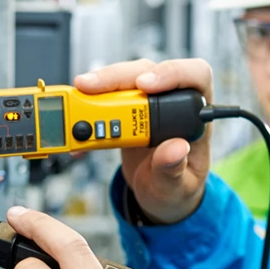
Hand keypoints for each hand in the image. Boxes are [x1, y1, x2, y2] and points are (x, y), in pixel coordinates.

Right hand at [74, 58, 213, 224]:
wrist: (161, 197)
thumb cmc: (178, 187)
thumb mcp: (179, 186)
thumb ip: (175, 169)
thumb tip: (176, 148)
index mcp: (195, 114)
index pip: (193, 74)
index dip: (171, 72)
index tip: (145, 84)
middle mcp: (172, 100)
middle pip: (146, 71)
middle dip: (115, 77)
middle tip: (88, 88)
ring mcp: (146, 103)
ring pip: (122, 81)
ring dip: (95, 91)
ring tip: (74, 109)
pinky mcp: (124, 111)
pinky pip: (103, 101)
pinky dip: (85, 114)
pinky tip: (77, 136)